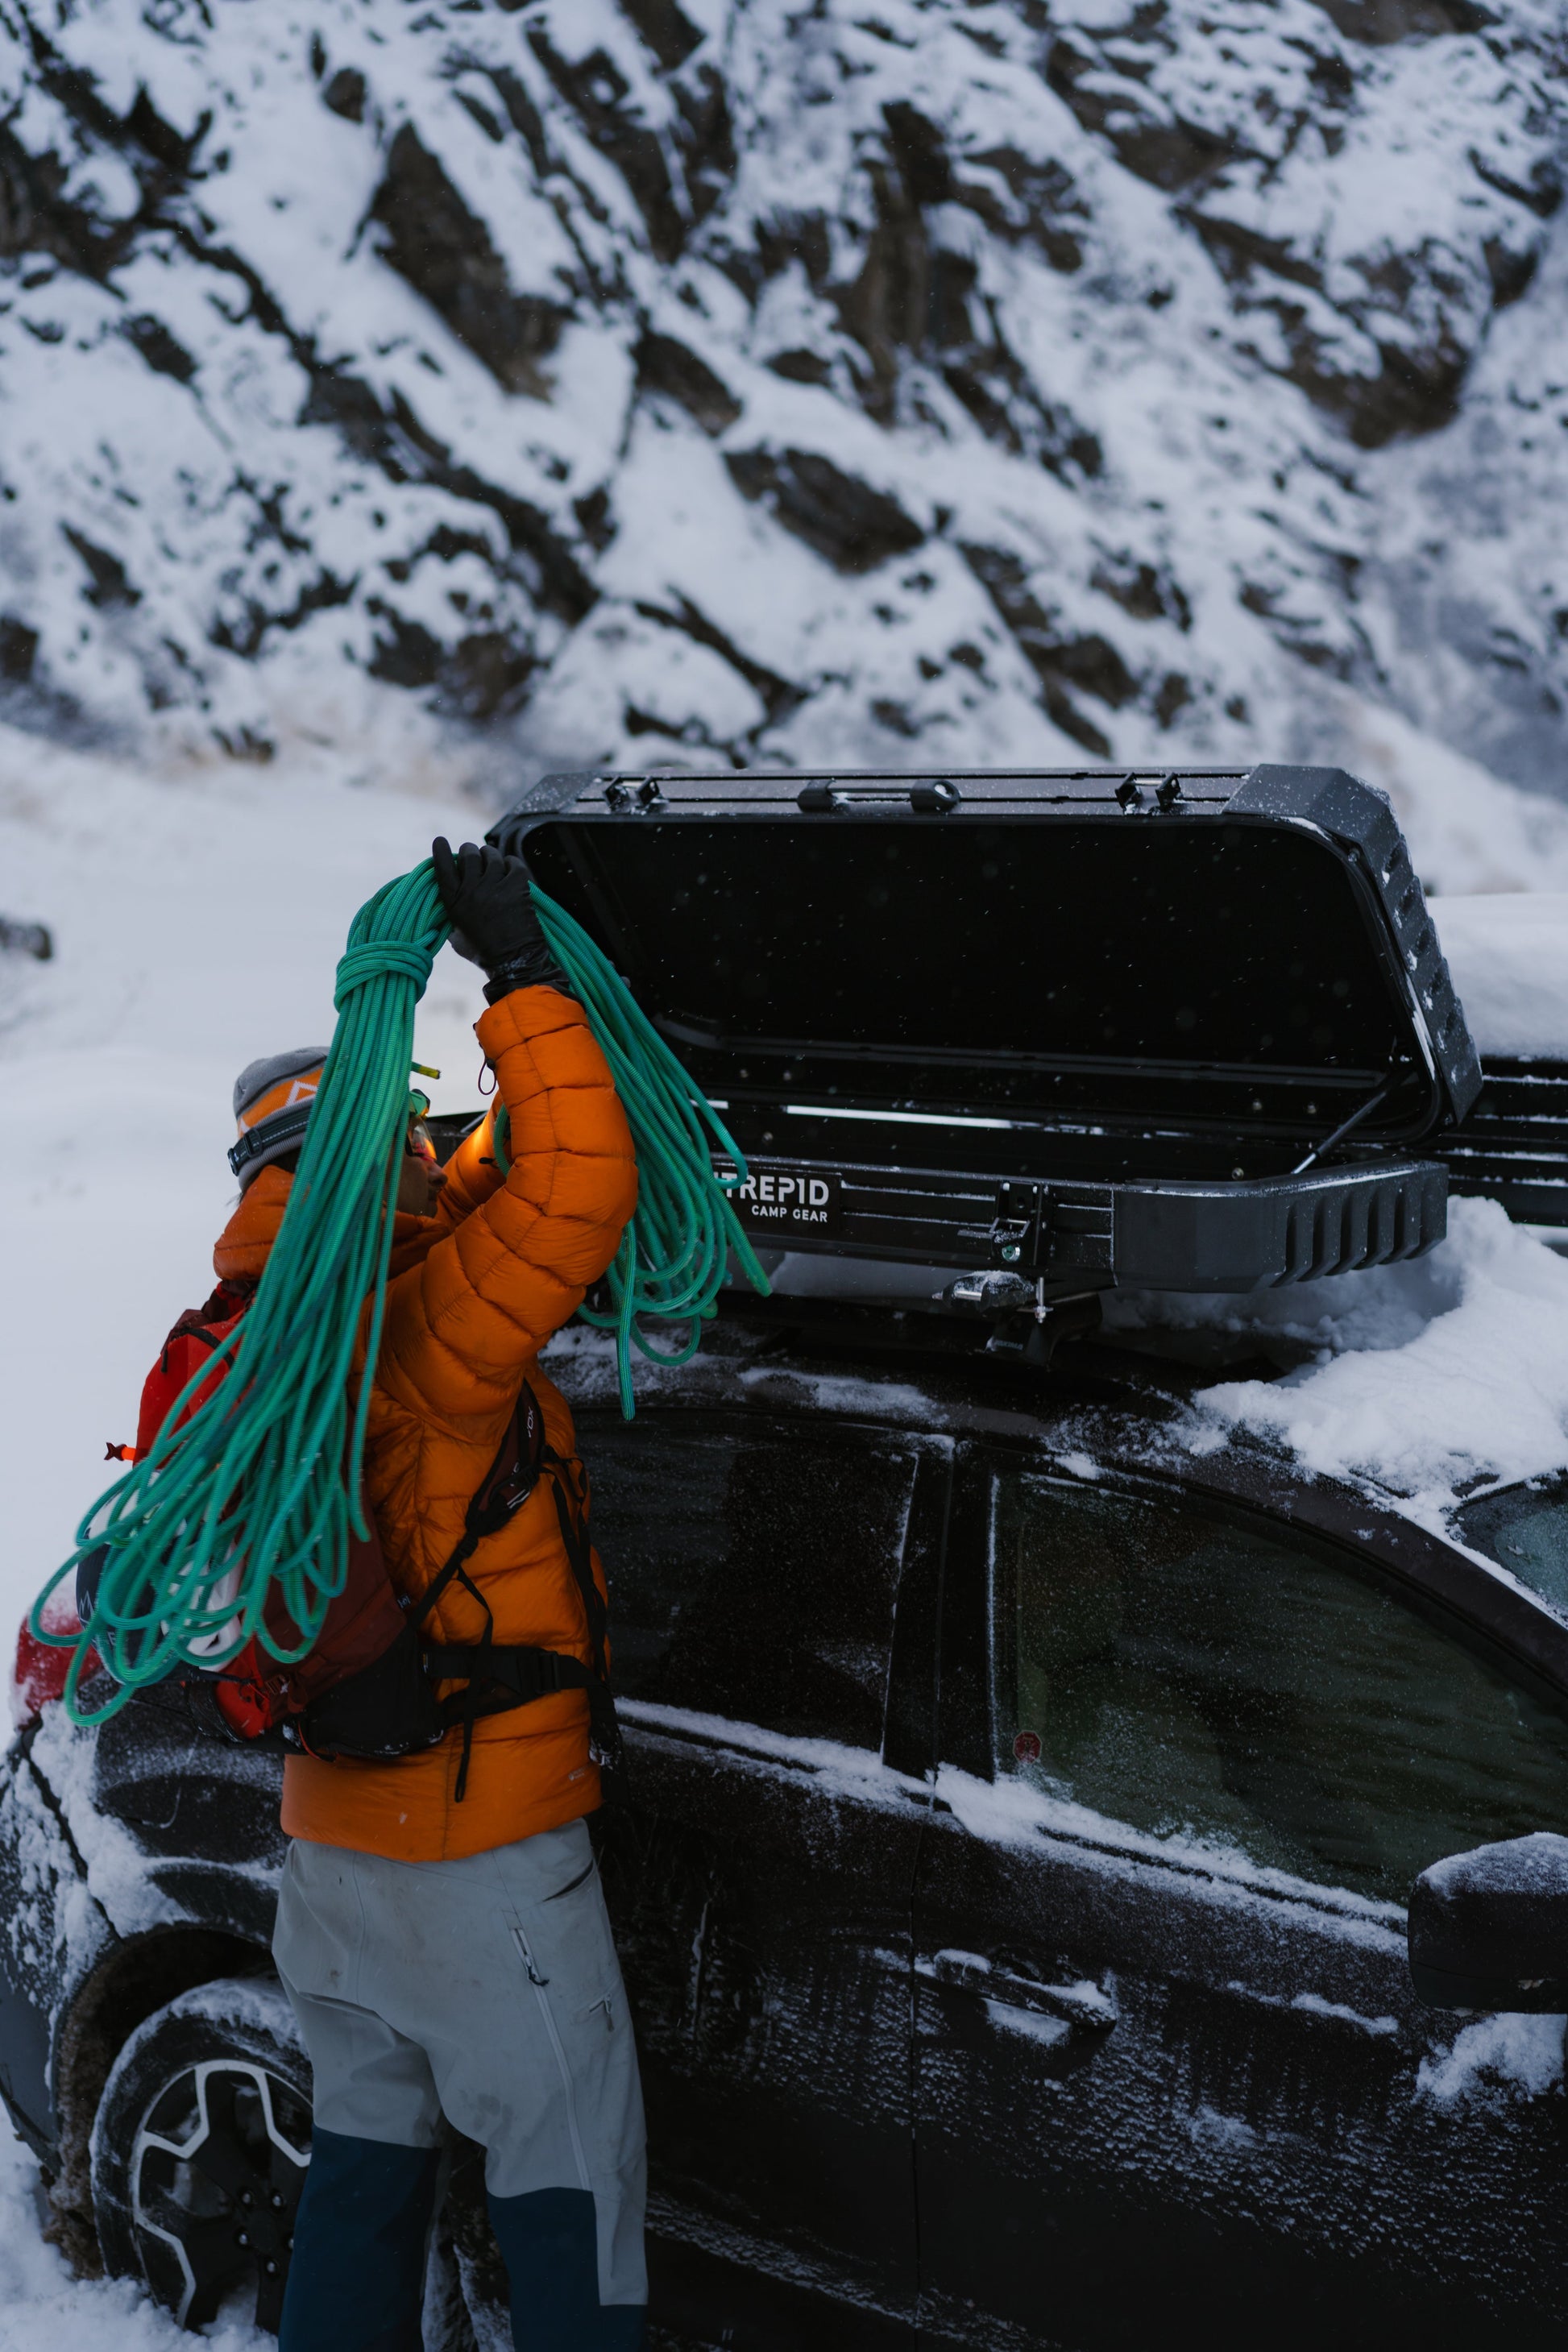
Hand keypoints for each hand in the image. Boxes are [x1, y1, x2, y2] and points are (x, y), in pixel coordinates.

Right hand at [431, 839, 542, 974]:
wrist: (514, 960)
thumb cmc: (482, 951)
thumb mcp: (455, 934)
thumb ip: (450, 914)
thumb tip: (446, 901)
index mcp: (454, 901)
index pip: (442, 867)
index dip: (440, 851)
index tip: (440, 841)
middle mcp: (472, 889)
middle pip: (467, 854)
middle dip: (469, 851)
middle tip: (473, 855)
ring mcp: (495, 886)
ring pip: (490, 855)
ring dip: (490, 855)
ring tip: (492, 862)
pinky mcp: (517, 886)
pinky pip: (512, 862)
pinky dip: (511, 863)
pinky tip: (509, 869)